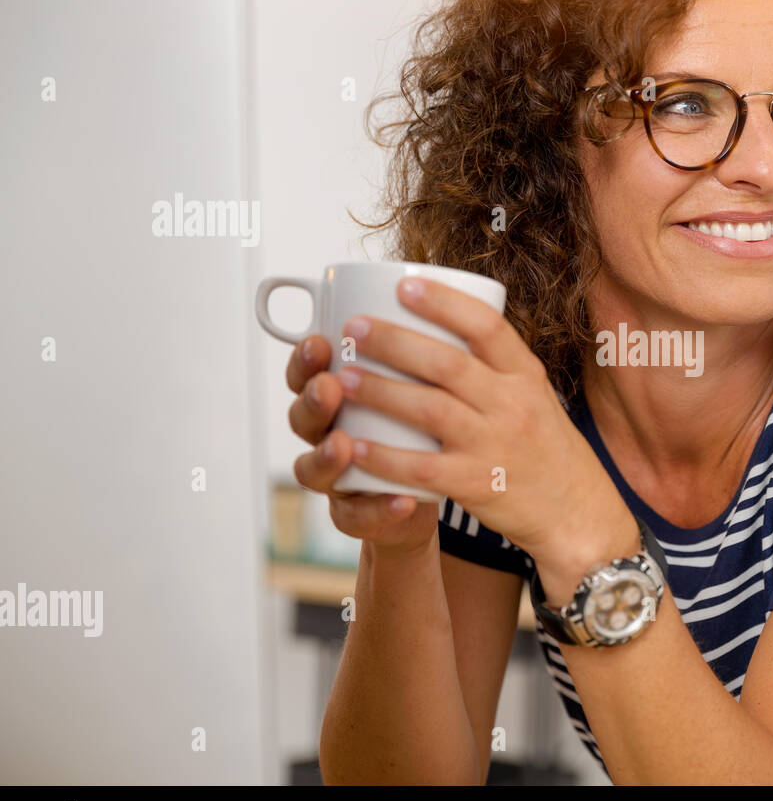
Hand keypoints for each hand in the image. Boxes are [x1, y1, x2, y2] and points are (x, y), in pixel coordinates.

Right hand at [284, 333, 439, 556]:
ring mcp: (340, 477)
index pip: (308, 371)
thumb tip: (426, 284)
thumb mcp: (426, 378)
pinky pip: (359, 516)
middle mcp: (330, 433)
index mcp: (340, 394)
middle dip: (312, 400)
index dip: (305, 358)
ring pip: (315, 469)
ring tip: (343, 444)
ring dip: (328, 454)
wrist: (442, 489)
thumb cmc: (430, 422)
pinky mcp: (362, 515)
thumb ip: (418, 343)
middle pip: (302, 417)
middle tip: (330, 386)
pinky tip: (404, 500)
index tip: (321, 340)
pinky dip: (380, 509)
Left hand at [333, 276, 635, 589]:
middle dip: (393, 341)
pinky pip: (421, 468)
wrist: (575, 511)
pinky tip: (354, 445)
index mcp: (525, 375)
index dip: (443, 303)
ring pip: (429, 410)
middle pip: (447, 364)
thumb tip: (441, 321)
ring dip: (381, 391)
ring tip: (344, 377)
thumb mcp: (535, 394)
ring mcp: (494, 445)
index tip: (404, 286)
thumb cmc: (546, 447)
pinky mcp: (477, 485)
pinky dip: (384, 456)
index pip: (487, 326)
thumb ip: (495, 365)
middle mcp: (512, 405)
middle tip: (354, 327)